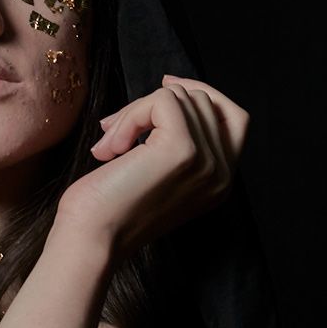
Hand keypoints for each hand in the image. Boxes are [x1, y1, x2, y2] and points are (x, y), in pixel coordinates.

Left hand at [55, 76, 247, 260]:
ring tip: (112, 148)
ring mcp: (206, 162)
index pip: (235, 118)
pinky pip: (162, 100)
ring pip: (180, 97)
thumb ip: (174, 139)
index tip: (165, 87)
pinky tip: (111, 150)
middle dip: (151, 106)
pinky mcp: (183, 149)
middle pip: (202, 100)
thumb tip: (169, 88)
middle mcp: (221, 175)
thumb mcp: (155, 172)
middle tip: (116, 134)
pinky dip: (130, 116)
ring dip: (134, 113)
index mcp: (219, 182)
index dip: (203, 93)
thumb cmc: (108, 209)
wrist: (90, 240)